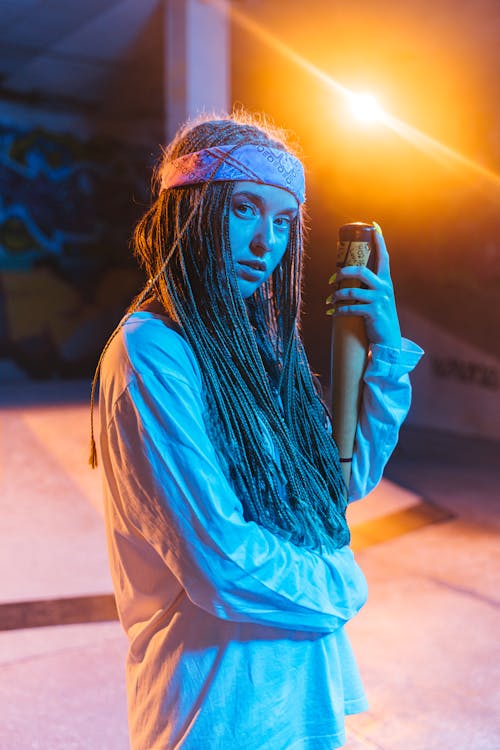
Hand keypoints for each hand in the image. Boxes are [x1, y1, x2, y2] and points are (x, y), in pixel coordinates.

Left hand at [326, 225, 401, 348]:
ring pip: (352, 291)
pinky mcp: (373, 313)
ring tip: (329, 300)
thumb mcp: (378, 297)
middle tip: (331, 279)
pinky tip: (331, 313)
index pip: (383, 256)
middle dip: (343, 273)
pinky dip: (338, 311)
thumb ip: (368, 286)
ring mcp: (379, 300)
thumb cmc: (379, 316)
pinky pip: (350, 309)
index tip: (375, 226)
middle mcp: (384, 287)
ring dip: (336, 296)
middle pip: (361, 271)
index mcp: (385, 281)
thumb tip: (347, 277)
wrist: (388, 339)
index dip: (379, 241)